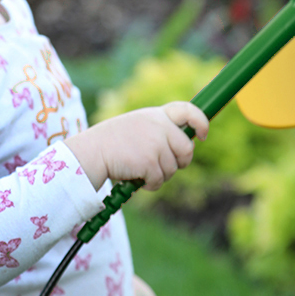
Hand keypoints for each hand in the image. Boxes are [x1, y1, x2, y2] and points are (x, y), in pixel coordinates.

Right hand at [65, 101, 208, 191]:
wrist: (91, 152)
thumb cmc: (113, 143)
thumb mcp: (137, 125)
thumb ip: (159, 130)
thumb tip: (186, 148)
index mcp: (156, 115)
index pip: (188, 110)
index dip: (201, 122)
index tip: (203, 135)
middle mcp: (159, 126)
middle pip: (187, 149)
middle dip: (180, 162)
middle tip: (165, 167)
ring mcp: (156, 144)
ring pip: (173, 168)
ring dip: (160, 176)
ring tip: (141, 170)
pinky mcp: (150, 162)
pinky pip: (160, 180)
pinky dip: (150, 184)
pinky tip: (137, 178)